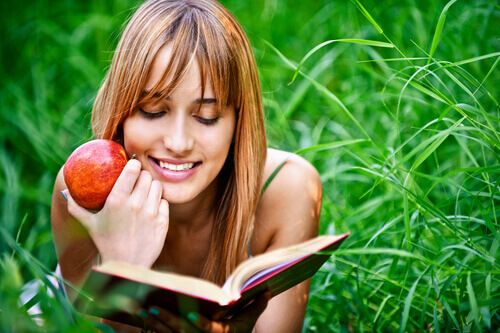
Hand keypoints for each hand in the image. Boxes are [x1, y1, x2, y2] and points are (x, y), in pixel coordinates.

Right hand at [63, 159, 168, 267]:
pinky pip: (164, 202)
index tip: (131, 167)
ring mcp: (151, 213)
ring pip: (157, 186)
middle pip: (146, 176)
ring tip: (145, 195)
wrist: (127, 265)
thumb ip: (76, 207)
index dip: (133, 165)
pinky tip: (151, 209)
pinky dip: (159, 204)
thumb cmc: (106, 243)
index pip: (132, 169)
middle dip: (142, 177)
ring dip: (152, 188)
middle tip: (137, 182)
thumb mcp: (89, 225)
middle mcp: (136, 204)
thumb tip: (66, 192)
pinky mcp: (163, 221)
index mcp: (117, 200)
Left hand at [142, 291, 270, 332]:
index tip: (190, 313)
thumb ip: (256, 307)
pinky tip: (142, 323)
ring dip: (155, 326)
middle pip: (183, 332)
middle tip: (152, 309)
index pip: (208, 330)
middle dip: (167, 320)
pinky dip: (153, 332)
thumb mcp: (248, 323)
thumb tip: (267, 290)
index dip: (199, 323)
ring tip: (143, 312)